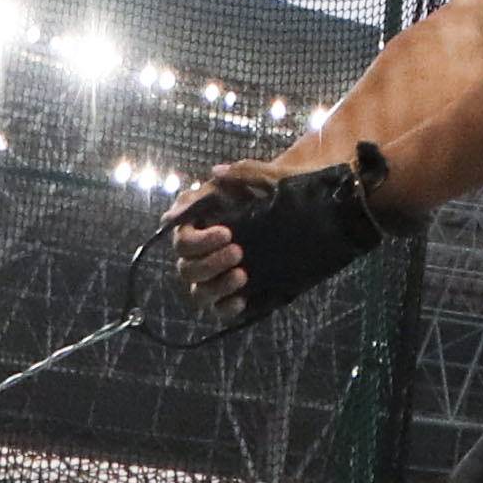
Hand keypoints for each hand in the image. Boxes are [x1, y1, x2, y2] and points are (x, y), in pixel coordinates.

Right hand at [170, 159, 288, 320]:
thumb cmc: (272, 196)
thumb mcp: (263, 180)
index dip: (199, 241)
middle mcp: (200, 255)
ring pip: (199, 293)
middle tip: (238, 251)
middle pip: (187, 269)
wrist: (301, 216)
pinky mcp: (232, 295)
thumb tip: (216, 172)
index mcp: (197, 227)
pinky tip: (243, 298)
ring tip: (242, 275)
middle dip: (210, 263)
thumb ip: (240, 174)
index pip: (181, 241)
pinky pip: (220, 310)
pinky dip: (228, 307)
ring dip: (217, 286)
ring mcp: (215, 278)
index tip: (227, 233)